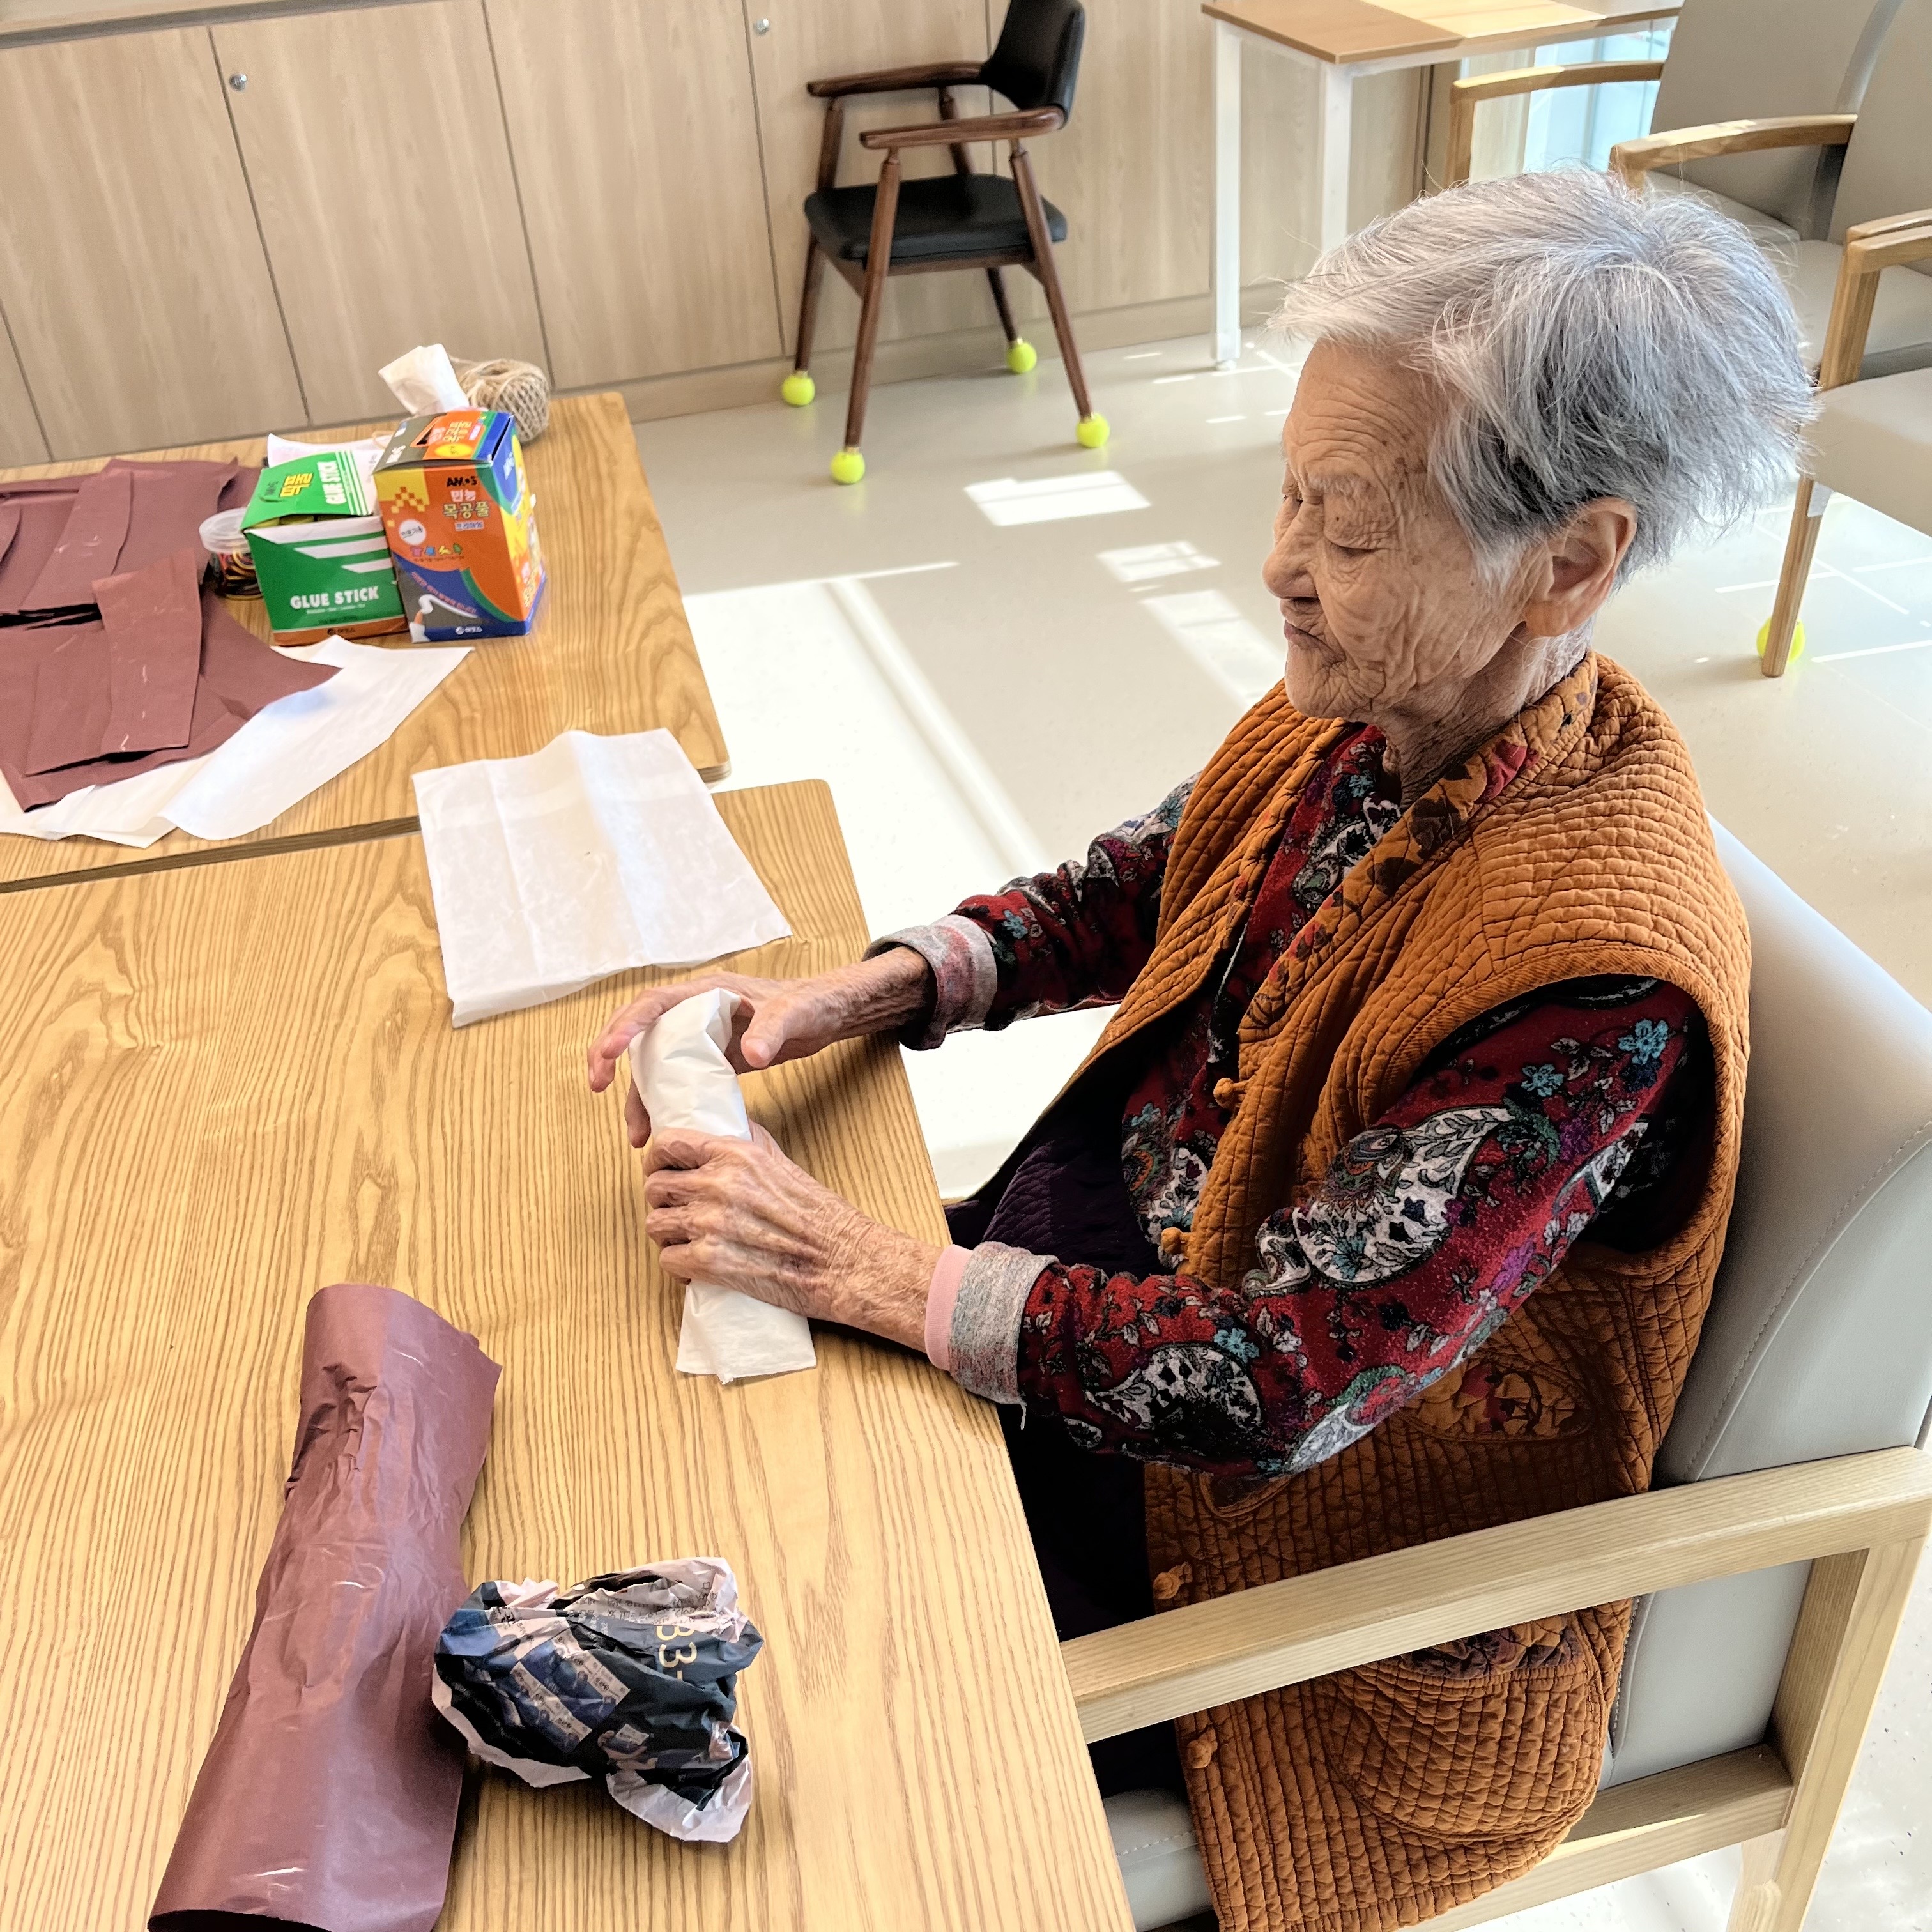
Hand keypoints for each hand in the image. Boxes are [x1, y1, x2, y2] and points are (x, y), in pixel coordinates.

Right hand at [587, 951, 931, 1148]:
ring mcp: (698, 1036)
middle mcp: (694, 1012)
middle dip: (610, 1054)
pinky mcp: (707, 1058)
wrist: (824, 1017)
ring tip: (635, 1134)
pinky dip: (664, 1104)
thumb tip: (751, 1053)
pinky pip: (674, 1080)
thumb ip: (773, 1031)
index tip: (609, 1052)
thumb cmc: (808, 1007)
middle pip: (639, 1030)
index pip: (653, 1003)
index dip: (627, 1026)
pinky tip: (661, 1132)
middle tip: (596, 1085)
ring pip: (653, 1062)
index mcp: (706, 993)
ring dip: (637, 1094)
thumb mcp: (794, 1016)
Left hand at [642, 1124, 939, 1352]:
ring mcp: (710, 1224)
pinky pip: (668, 1260)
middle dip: (662, 1201)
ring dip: (667, 1235)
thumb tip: (725, 1125)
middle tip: (676, 1211)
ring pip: (655, 1225)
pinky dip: (678, 1267)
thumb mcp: (782, 1162)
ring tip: (685, 1241)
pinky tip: (695, 1268)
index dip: (658, 1158)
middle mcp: (718, 1184)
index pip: (669, 1143)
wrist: (842, 1261)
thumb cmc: (820, 1216)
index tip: (660, 1169)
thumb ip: (748, 1142)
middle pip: (654, 1187)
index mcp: (735, 1154)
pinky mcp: (709, 1263)